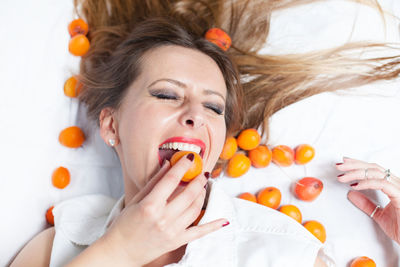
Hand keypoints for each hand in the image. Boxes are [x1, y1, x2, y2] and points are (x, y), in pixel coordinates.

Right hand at [100, 154, 227, 265]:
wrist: (121, 251)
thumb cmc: (124, 225)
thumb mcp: (136, 200)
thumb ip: (154, 182)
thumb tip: (167, 165)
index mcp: (150, 206)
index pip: (171, 180)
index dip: (182, 166)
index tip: (189, 158)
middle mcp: (163, 218)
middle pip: (188, 194)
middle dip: (198, 180)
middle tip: (202, 172)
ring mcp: (171, 231)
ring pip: (195, 209)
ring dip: (202, 195)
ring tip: (203, 186)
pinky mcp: (176, 242)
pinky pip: (199, 233)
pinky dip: (213, 226)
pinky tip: (223, 220)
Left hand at [336, 157, 399, 243]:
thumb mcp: (380, 215)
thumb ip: (366, 204)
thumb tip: (351, 194)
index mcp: (393, 186)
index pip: (375, 170)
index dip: (359, 165)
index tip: (344, 164)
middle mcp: (397, 184)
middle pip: (374, 168)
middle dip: (354, 165)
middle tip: (338, 166)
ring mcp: (399, 188)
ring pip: (376, 173)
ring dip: (356, 172)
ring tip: (342, 176)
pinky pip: (382, 184)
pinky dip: (366, 183)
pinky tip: (355, 185)